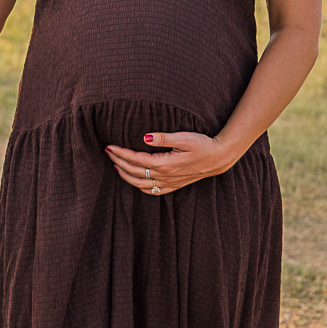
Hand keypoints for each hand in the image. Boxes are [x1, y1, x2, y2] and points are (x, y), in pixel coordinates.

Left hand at [104, 129, 237, 197]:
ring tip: (115, 165)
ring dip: (125, 175)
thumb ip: (162, 138)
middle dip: (118, 161)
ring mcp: (169, 182)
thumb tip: (144, 136)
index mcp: (165, 164)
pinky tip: (134, 181)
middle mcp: (165, 176)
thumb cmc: (202, 144)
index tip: (109, 146)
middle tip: (107, 151)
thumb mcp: (183, 137)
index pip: (136, 159)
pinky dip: (140, 187)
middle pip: (134, 171)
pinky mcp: (175, 185)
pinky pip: (153, 191)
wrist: (219, 158)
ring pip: (141, 184)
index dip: (121, 153)